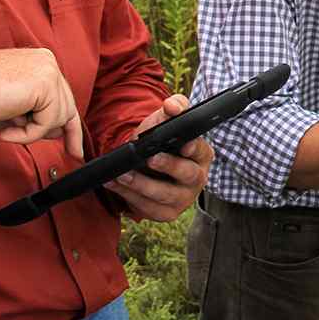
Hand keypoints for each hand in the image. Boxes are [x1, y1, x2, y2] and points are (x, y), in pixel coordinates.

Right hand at [0, 48, 83, 158]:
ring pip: (59, 116)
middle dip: (63, 133)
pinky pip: (48, 122)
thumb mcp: (11, 112)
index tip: (75, 148)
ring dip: (32, 132)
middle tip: (71, 153)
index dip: (69, 124)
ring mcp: (47, 70)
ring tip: (6, 129)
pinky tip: (6, 131)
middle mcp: (46, 62)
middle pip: (67, 106)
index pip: (62, 96)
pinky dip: (27, 134)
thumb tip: (58, 132)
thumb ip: (35, 117)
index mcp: (38, 63)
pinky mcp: (44, 82)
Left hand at [103, 94, 213, 221]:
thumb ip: (174, 106)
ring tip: (123, 174)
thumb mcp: (166, 120)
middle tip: (150, 159)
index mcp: (202, 155)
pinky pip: (149, 208)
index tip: (183, 146)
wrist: (145, 164)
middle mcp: (198, 178)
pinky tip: (116, 185)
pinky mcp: (167, 213)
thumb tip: (172, 106)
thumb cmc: (160, 142)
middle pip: (188, 175)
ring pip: (165, 196)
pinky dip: (129, 197)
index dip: (194, 149)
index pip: (201, 150)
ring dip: (141, 185)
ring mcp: (184, 198)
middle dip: (168, 167)